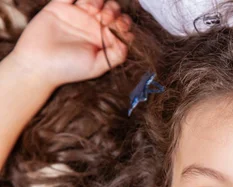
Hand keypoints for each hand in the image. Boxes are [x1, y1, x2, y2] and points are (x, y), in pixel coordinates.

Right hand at [9, 0, 132, 87]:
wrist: (38, 64)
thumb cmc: (69, 69)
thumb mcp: (98, 66)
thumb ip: (117, 54)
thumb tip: (130, 40)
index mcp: (104, 39)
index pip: (122, 25)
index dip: (124, 24)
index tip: (121, 28)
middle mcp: (93, 25)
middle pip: (112, 9)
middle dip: (114, 11)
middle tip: (105, 20)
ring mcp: (77, 14)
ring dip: (99, 0)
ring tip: (93, 11)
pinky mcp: (60, 6)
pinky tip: (82, 2)